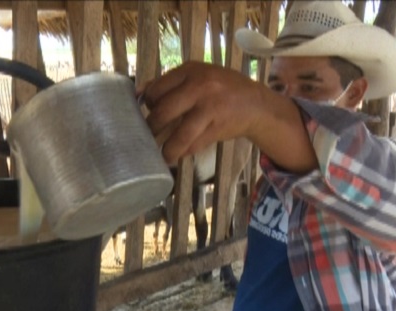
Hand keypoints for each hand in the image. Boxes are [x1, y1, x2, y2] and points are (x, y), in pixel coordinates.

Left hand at [138, 61, 315, 172]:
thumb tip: (139, 93)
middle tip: (149, 136)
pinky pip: (193, 145)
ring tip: (163, 154)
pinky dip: (183, 152)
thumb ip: (171, 82)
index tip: (148, 112)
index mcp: (191, 70)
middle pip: (163, 112)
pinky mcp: (217, 128)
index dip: (148, 104)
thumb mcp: (198, 76)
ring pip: (179, 134)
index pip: (156, 89)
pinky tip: (178, 154)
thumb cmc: (222, 89)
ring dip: (167, 149)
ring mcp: (210, 108)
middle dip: (152, 128)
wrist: (256, 105)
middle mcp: (200, 86)